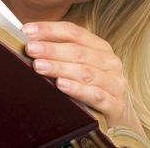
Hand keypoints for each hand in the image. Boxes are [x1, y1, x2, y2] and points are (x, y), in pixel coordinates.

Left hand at [22, 21, 145, 136]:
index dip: (50, 29)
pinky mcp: (116, 106)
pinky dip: (77, 89)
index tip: (27, 30)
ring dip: (60, 68)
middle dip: (52, 49)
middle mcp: (110, 62)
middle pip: (79, 51)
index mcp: (100, 48)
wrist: (121, 118)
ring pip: (86, 72)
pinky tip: (61, 85)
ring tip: (39, 66)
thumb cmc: (94, 89)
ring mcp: (115, 83)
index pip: (74, 32)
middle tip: (30, 49)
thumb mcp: (81, 67)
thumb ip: (61, 55)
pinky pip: (95, 95)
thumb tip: (29, 43)